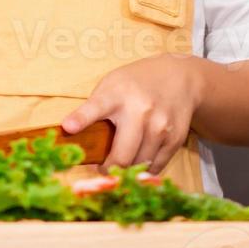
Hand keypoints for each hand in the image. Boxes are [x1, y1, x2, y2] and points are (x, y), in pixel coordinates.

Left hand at [61, 54, 205, 174]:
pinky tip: (139, 159)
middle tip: (102, 167)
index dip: (81, 119)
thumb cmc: (136, 84)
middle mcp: (140, 110)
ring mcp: (160, 126)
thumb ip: (95, 108)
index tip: (69, 127)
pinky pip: (155, 167)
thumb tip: (73, 137)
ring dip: (126, 170)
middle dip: (107, 168)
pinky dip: (144, 169)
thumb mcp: (112, 85)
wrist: (179, 78)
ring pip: (138, 166)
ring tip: (122, 161)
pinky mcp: (175, 139)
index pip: (96, 107)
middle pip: (122, 155)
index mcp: (117, 94)